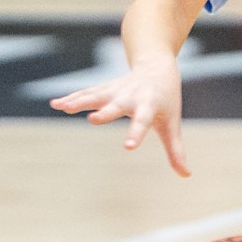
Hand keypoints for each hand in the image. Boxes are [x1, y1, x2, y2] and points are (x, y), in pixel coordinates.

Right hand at [49, 56, 188, 174]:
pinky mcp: (105, 88)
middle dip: (106, 112)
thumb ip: (176, 150)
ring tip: (62, 108)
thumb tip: (186, 175)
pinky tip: (55, 104)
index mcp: (149, 105)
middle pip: (116, 105)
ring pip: (96, 95)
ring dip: (79, 101)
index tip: (128, 147)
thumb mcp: (173, 123)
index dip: (136, 133)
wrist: (156, 66)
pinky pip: (86, 94)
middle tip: (92, 120)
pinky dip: (71, 98)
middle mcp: (130, 96)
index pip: (143, 121)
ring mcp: (115, 90)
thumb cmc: (166, 100)